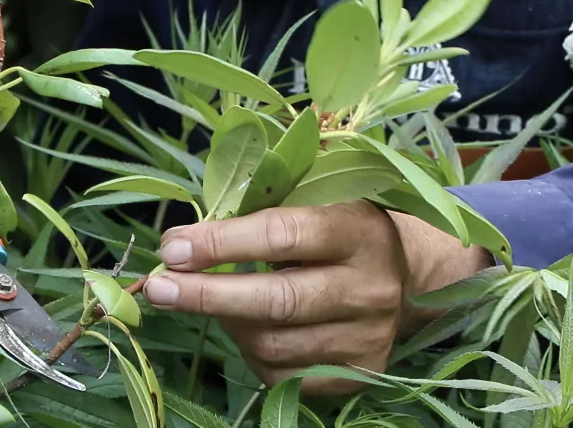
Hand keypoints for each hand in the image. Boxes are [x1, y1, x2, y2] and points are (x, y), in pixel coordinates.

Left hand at [142, 201, 491, 394]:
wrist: (413, 278)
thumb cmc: (344, 227)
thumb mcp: (319, 199)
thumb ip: (263, 206)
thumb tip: (185, 235)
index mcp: (360, 230)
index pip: (282, 235)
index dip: (222, 242)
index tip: (173, 246)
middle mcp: (370, 288)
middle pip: (277, 301)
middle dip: (208, 294)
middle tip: (158, 288)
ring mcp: (367, 338)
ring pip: (273, 344)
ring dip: (225, 322)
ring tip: (204, 300)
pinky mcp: (358, 374)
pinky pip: (283, 374)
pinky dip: (250, 352)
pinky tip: (245, 328)